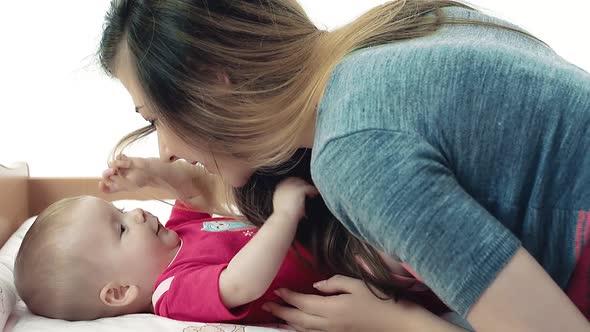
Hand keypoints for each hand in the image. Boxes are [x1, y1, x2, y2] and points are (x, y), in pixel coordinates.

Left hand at [99, 155, 159, 192]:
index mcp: (117, 186)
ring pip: (111, 165)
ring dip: (118, 164)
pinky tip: (129, 161)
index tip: (101, 183)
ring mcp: (119, 168)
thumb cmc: (140, 179)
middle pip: (106, 175)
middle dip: (107, 172)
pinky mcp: (122, 160)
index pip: (106, 188)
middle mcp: (116, 177)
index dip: (102, 187)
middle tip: (114, 170)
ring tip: (128, 165)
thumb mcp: (129, 184)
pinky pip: (117, 158)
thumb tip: (111, 173)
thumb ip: (118, 180)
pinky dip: (122, 159)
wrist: (150, 169)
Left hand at [263, 275, 425, 331]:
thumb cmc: (379, 301)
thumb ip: (334, 283)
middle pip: (298, 319)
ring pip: (304, 330)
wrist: (397, 324)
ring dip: (288, 322)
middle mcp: (329, 324)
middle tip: (266, 306)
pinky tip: (297, 325)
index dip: (287, 296)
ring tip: (277, 316)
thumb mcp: (357, 284)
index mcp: (332, 309)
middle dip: (281, 312)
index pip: (302, 302)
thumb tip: (316, 285)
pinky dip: (301, 329)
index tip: (276, 290)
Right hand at [272, 177, 318, 221]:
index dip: (295, 184)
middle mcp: (284, 185)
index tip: (300, 188)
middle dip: (302, 184)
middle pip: (295, 180)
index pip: (288, 181)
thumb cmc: (283, 216)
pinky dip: (313, 190)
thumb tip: (292, 199)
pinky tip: (315, 194)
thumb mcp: (282, 204)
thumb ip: (285, 198)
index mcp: (279, 188)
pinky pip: (308, 187)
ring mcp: (292, 186)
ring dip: (307, 187)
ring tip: (312, 192)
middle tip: (308, 189)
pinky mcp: (299, 190)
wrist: (284, 219)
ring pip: (303, 183)